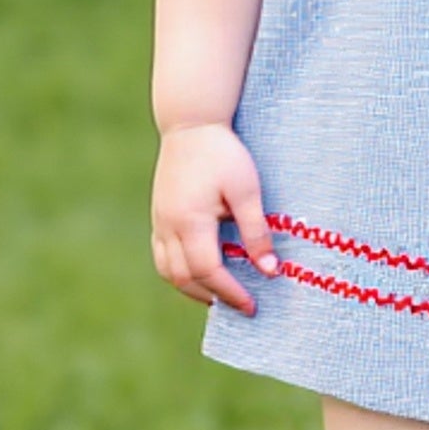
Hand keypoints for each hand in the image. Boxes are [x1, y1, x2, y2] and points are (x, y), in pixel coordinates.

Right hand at [151, 122, 279, 314]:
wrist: (191, 123)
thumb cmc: (223, 153)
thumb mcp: (246, 190)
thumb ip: (255, 231)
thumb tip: (270, 270)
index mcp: (190, 221)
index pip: (209, 272)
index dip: (231, 293)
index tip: (252, 306)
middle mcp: (168, 226)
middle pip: (185, 278)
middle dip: (213, 296)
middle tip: (239, 305)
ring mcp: (159, 221)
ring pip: (168, 270)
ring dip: (193, 288)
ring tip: (219, 294)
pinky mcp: (158, 214)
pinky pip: (162, 255)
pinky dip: (179, 271)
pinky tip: (199, 271)